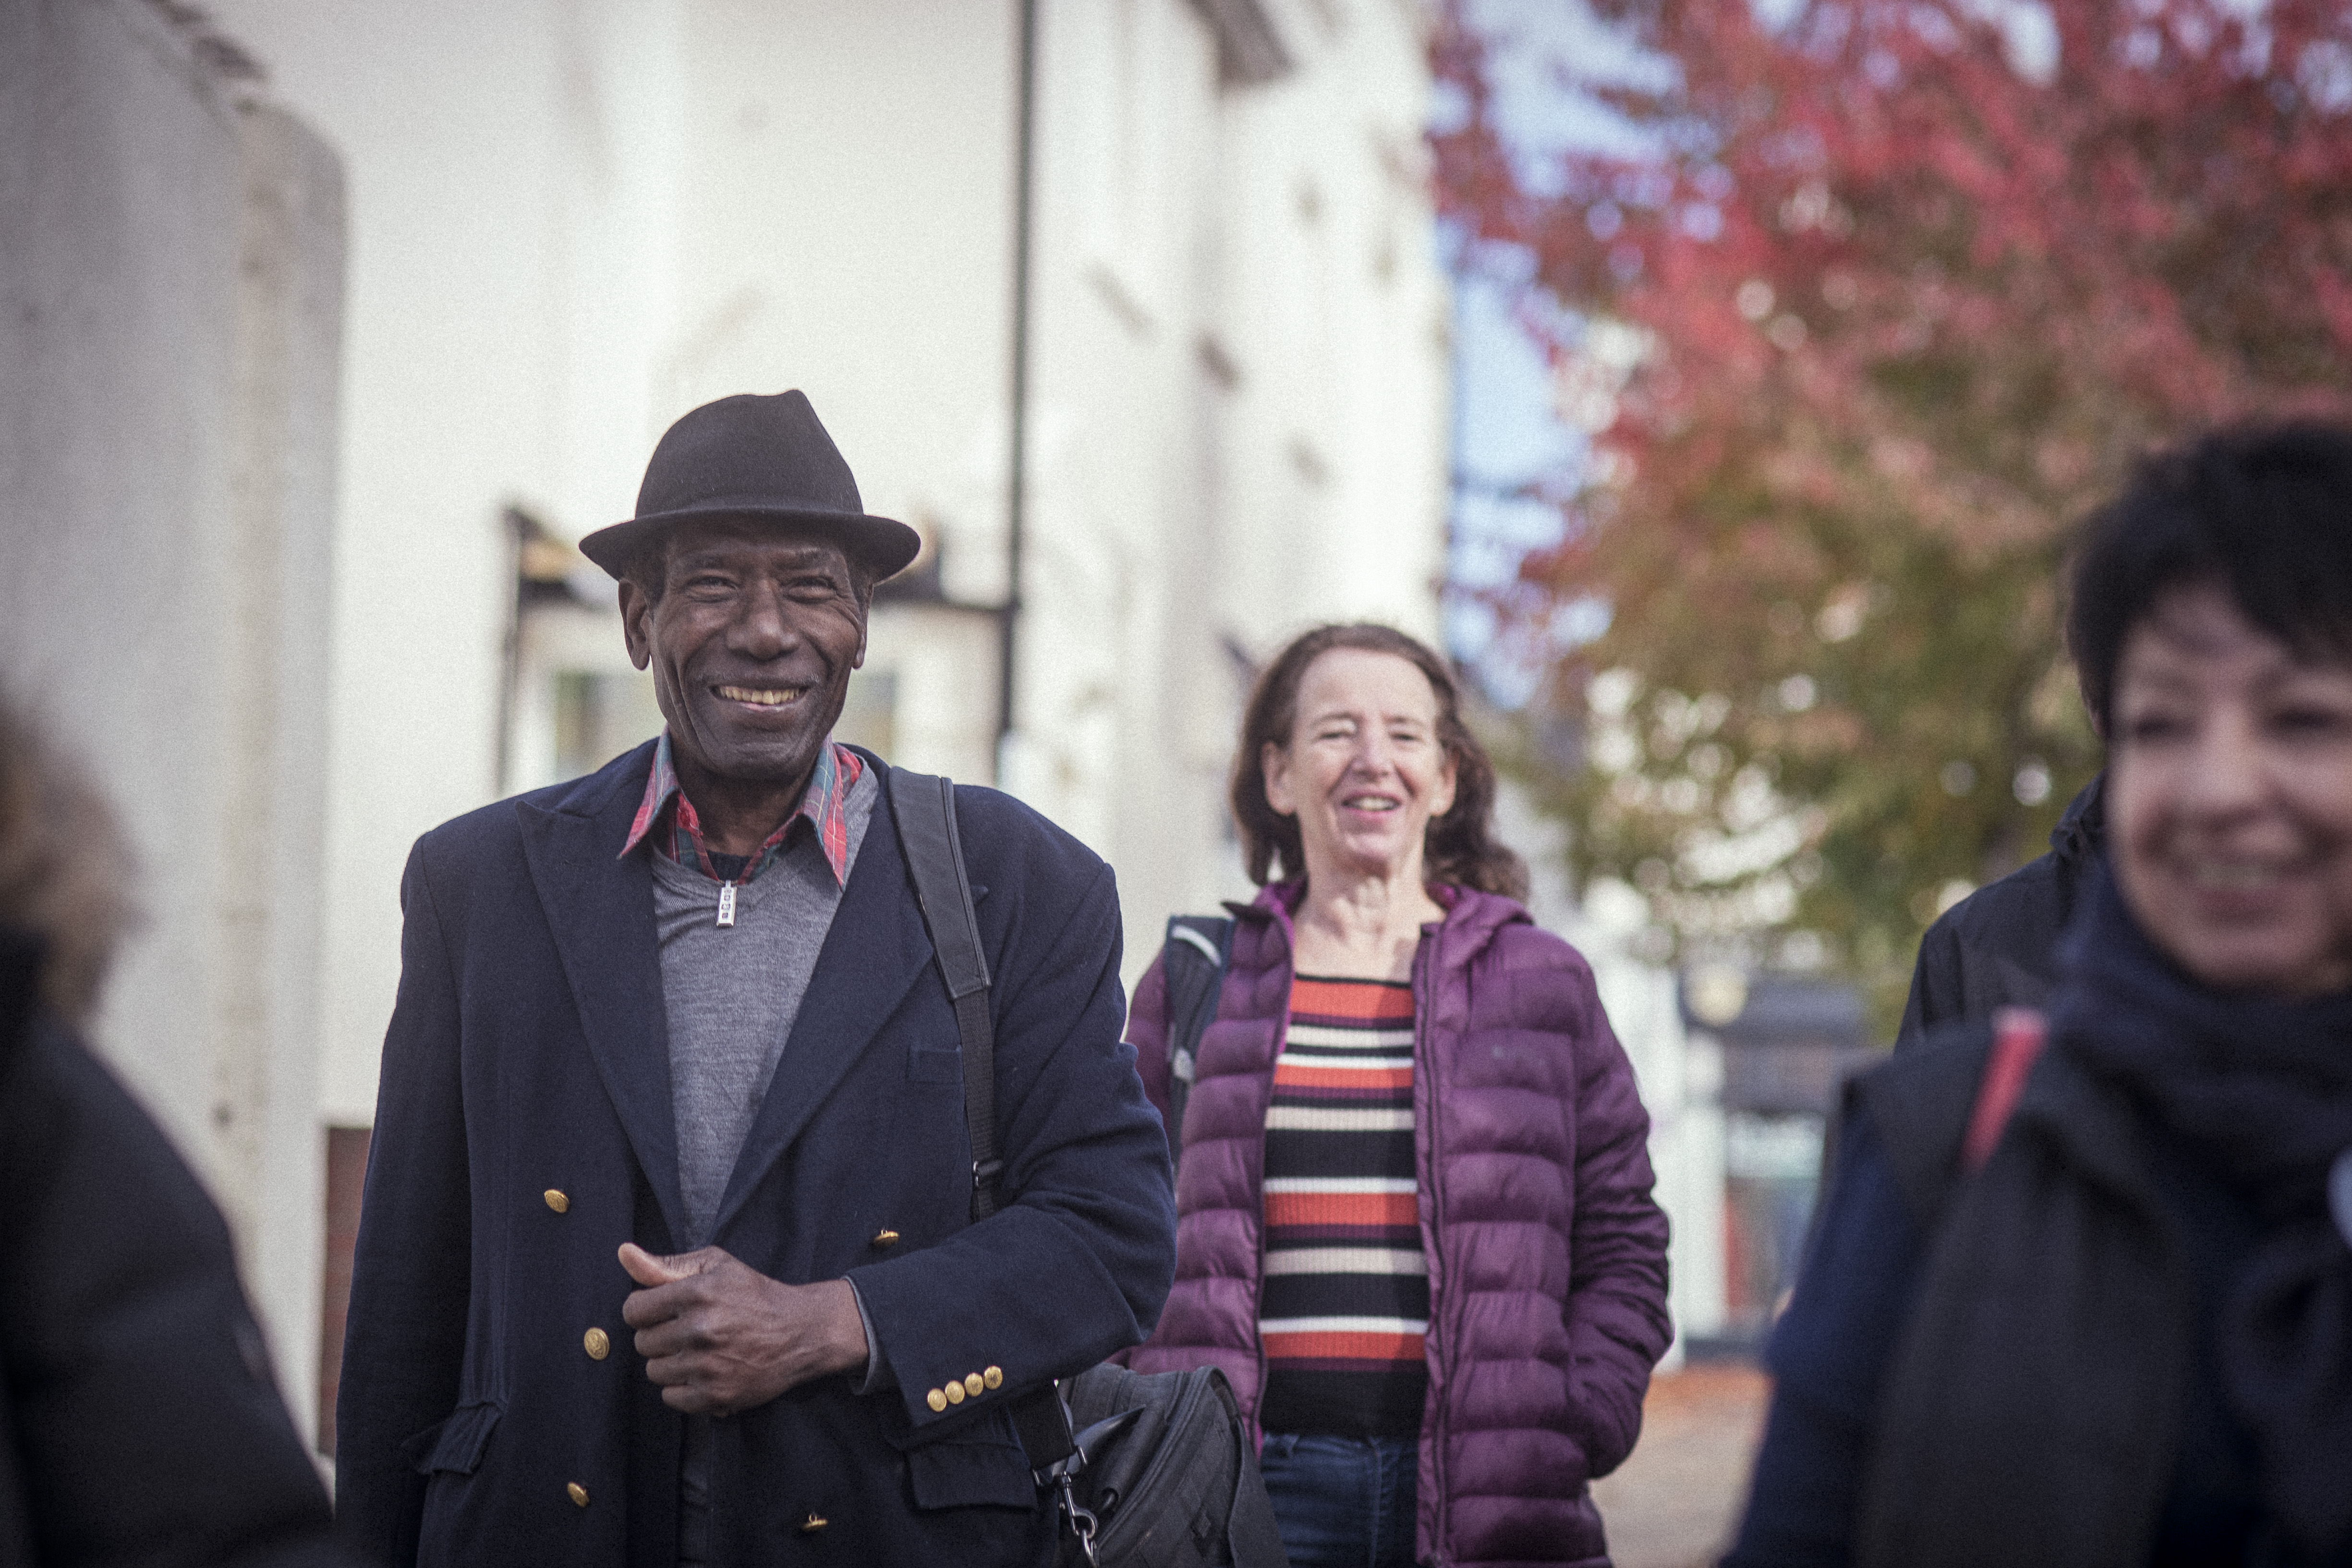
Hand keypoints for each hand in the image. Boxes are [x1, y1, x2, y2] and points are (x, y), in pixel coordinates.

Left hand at [617, 1243, 869, 1414]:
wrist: (800, 1332)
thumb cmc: (754, 1294)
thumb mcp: (715, 1265)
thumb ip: (665, 1264)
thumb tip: (624, 1253)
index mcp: (696, 1293)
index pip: (634, 1310)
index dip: (645, 1310)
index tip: (663, 1311)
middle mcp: (701, 1330)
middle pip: (643, 1342)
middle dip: (659, 1335)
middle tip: (687, 1330)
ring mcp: (708, 1366)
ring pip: (654, 1371)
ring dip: (669, 1362)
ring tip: (697, 1351)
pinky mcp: (716, 1395)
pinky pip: (671, 1397)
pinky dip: (682, 1387)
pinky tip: (703, 1371)